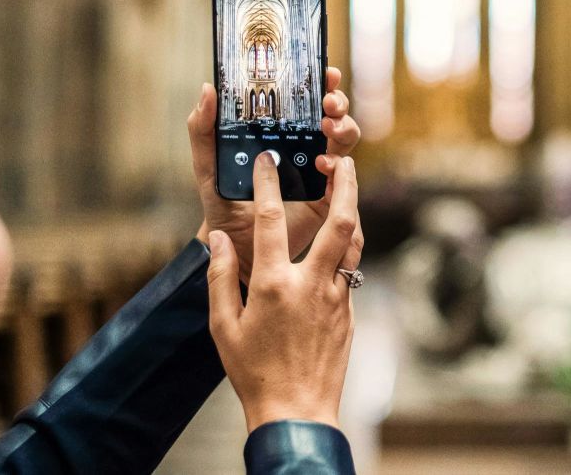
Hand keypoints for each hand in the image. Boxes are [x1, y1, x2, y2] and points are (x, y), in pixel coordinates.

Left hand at [188, 67, 362, 281]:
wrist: (233, 247)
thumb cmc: (222, 203)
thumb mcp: (208, 165)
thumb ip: (202, 130)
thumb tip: (208, 89)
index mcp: (279, 133)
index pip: (303, 100)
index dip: (318, 82)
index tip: (322, 72)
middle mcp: (302, 147)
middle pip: (332, 114)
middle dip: (337, 101)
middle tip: (328, 102)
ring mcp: (317, 171)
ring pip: (344, 139)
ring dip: (343, 128)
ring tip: (328, 129)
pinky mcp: (326, 197)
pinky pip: (344, 177)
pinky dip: (339, 167)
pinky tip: (323, 166)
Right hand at [207, 151, 358, 430]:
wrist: (296, 411)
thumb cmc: (253, 371)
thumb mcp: (222, 326)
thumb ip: (219, 277)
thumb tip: (217, 239)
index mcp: (274, 285)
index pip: (271, 221)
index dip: (268, 184)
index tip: (267, 159)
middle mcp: (310, 285)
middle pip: (338, 222)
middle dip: (344, 184)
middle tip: (342, 158)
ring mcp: (336, 297)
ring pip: (353, 242)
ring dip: (353, 208)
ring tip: (349, 184)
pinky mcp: (349, 311)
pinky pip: (352, 266)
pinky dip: (348, 243)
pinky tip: (342, 234)